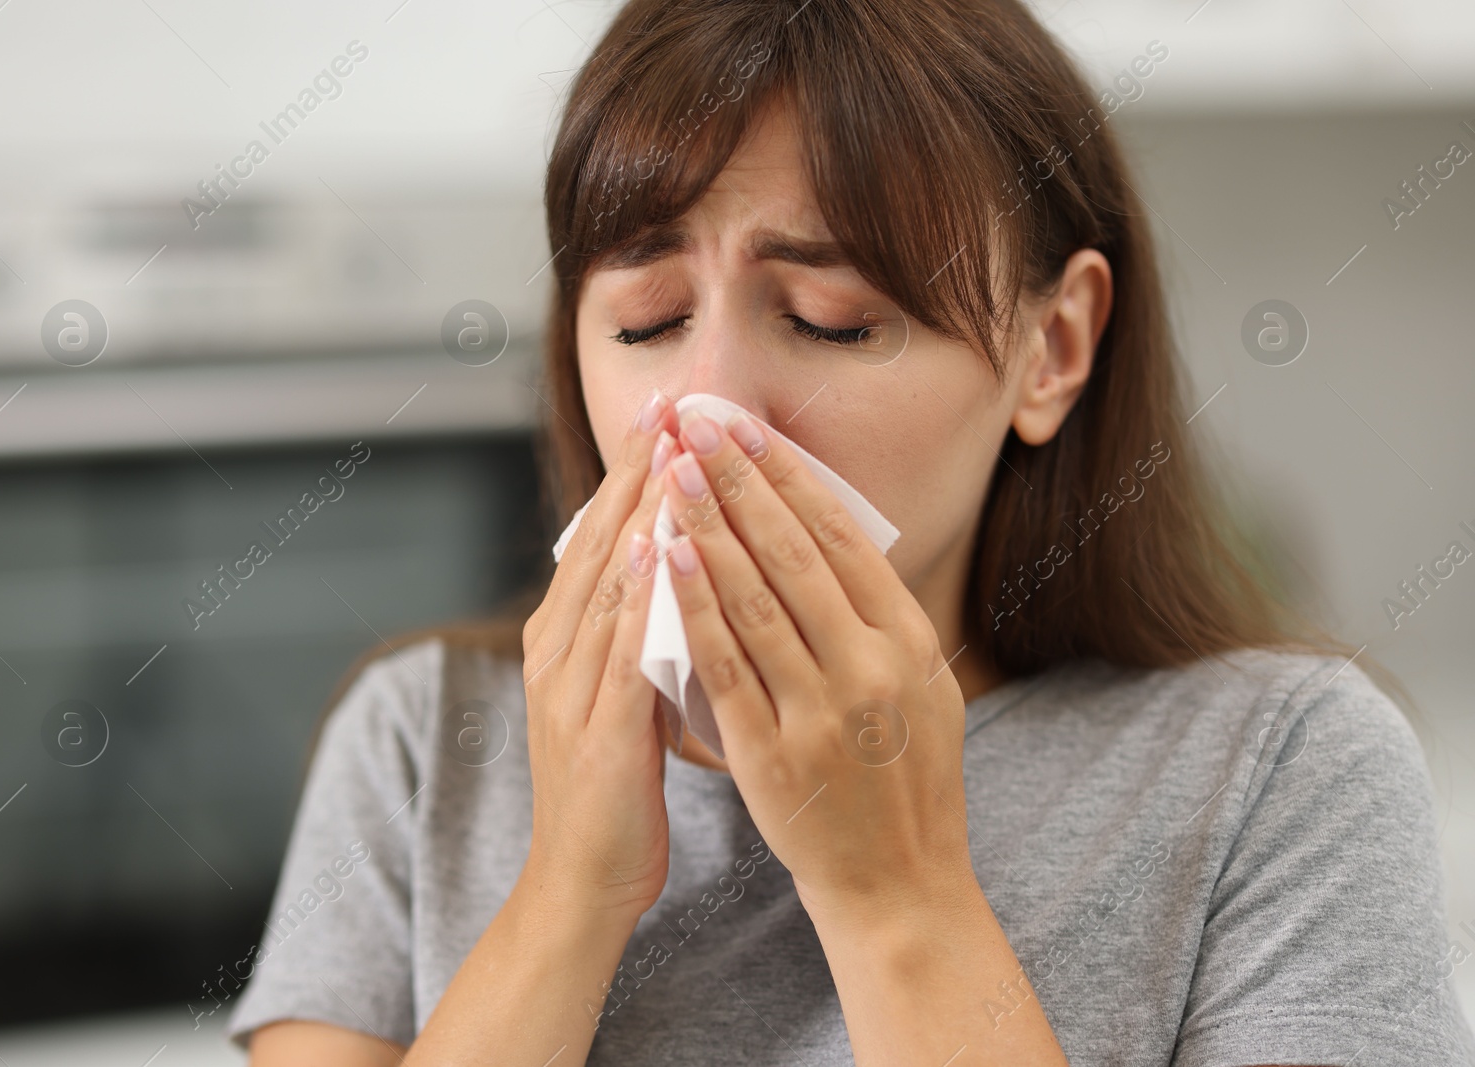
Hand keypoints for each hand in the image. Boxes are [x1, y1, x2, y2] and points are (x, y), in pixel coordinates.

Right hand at [519, 387, 681, 921]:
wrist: (580, 881)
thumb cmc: (614, 789)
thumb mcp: (623, 694)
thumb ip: (639, 632)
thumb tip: (681, 568)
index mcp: (564, 638)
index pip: (603, 537)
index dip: (633, 473)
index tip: (668, 413)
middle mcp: (557, 649)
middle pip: (600, 543)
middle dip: (637, 470)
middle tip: (671, 402)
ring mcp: (569, 687)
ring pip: (609, 583)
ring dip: (641, 513)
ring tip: (673, 450)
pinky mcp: (596, 731)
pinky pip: (622, 650)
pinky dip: (641, 595)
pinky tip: (665, 549)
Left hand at [658, 407, 975, 922]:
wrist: (898, 882)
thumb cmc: (905, 778)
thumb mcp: (921, 686)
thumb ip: (880, 617)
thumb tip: (835, 537)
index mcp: (909, 640)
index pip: (841, 536)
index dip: (788, 475)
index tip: (746, 427)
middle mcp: (871, 667)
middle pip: (793, 552)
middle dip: (738, 481)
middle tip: (696, 425)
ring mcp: (821, 711)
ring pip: (754, 598)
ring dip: (707, 526)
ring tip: (671, 472)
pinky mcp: (773, 752)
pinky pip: (723, 666)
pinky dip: (691, 607)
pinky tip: (665, 559)